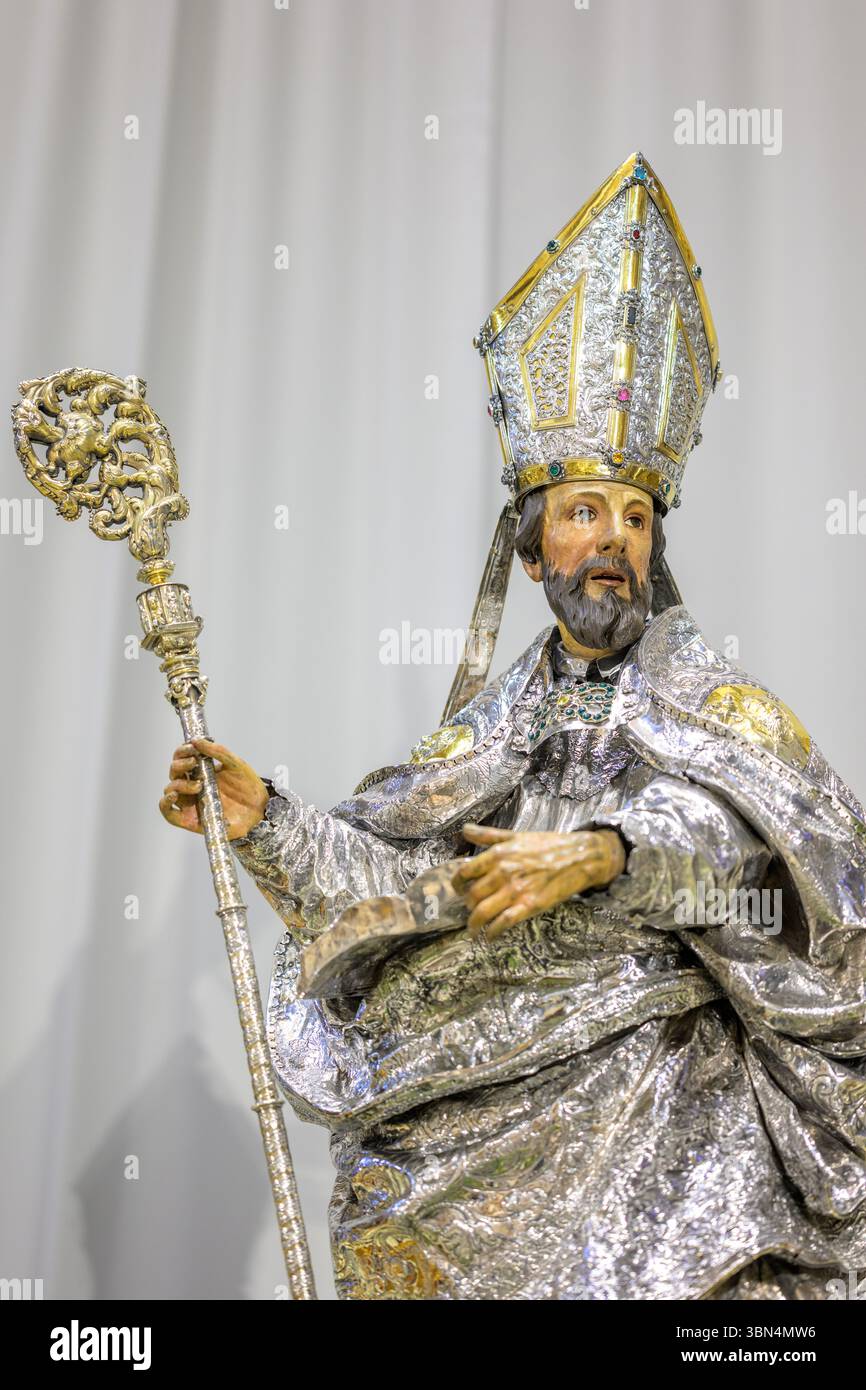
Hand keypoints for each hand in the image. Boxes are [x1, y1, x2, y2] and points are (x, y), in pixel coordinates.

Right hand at [159, 737, 269, 839]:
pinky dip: (165, 803)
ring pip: (170, 790)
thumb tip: (196, 740)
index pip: (182, 758)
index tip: (192, 748)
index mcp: (201, 771)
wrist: (259, 811)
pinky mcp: (190, 820)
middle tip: (194, 762)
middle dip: (180, 764)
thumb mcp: (236, 764)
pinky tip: (175, 795)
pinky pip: (168, 813)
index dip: (182, 751)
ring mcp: (190, 802)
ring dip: (178, 783)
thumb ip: (218, 752)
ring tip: (199, 784)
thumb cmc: (248, 787)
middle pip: (174, 772)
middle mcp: (193, 786)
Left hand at [452, 825, 625, 939]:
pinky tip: (490, 937)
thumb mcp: (516, 835)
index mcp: (498, 854)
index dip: (456, 884)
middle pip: (472, 896)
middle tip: (469, 910)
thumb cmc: (548, 845)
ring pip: (483, 912)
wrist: (579, 857)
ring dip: (474, 924)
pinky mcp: (530, 905)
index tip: (458, 890)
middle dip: (467, 906)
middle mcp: (503, 872)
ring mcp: (516, 890)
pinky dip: (492, 933)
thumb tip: (465, 830)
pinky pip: (503, 923)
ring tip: (473, 930)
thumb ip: (488, 835)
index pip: (464, 873)